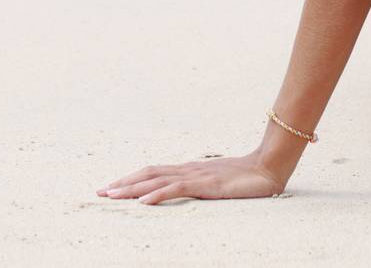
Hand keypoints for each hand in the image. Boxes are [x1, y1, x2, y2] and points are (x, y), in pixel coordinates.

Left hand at [98, 152, 284, 204]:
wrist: (270, 167)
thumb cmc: (249, 177)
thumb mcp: (220, 183)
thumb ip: (204, 185)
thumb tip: (190, 191)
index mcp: (191, 170)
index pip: (155, 172)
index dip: (132, 179)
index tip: (112, 187)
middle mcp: (189, 169)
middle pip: (149, 173)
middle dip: (123, 183)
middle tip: (100, 192)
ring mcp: (197, 175)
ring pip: (157, 179)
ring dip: (132, 188)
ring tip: (112, 195)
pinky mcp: (206, 183)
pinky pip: (176, 189)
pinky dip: (157, 194)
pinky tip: (143, 202)